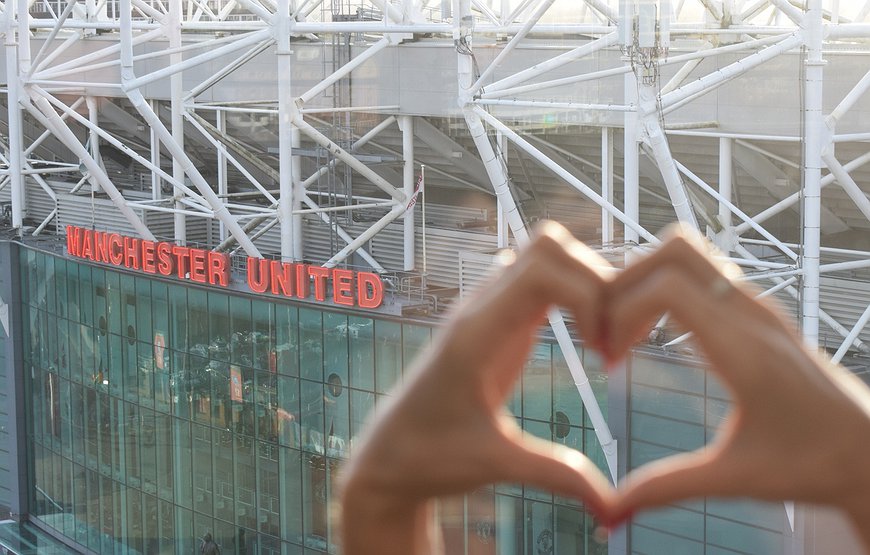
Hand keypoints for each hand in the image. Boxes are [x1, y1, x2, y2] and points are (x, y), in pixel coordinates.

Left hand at [339, 222, 615, 554]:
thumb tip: (612, 505)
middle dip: (596, 280)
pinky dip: (573, 294)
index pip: (541, 269)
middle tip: (611, 338)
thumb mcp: (494, 464)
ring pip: (544, 255)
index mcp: (475, 334)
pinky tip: (588, 339)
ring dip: (585, 283)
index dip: (589, 294)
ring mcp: (485, 310)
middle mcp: (479, 309)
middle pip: (548, 245)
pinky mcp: (495, 321)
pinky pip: (539, 279)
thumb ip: (554, 474)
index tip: (603, 349)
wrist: (390, 456)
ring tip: (603, 338)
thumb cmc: (429, 457)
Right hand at [604, 229, 869, 547]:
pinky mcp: (757, 313)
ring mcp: (757, 307)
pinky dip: (665, 289)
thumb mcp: (736, 478)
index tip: (609, 356)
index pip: (667, 287)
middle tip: (607, 329)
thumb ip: (668, 486)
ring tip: (626, 331)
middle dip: (625, 280)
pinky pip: (702, 274)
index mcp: (745, 350)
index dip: (621, 310)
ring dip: (645, 280)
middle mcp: (752, 315)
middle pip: (674, 250)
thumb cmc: (814, 463)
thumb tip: (613, 508)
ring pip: (689, 254)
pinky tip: (654, 334)